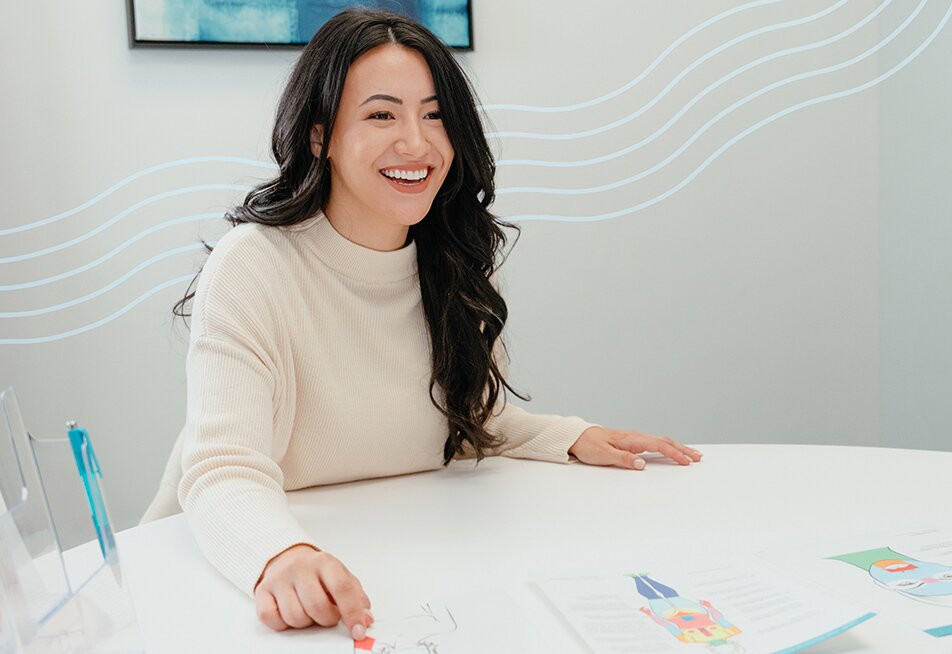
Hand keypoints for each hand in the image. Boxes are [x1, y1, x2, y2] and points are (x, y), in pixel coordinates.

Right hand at [254, 544, 372, 637]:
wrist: (288, 560)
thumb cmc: (318, 575)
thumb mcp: (341, 578)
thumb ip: (356, 598)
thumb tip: (365, 619)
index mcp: (325, 561)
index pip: (342, 588)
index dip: (352, 612)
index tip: (358, 630)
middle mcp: (300, 566)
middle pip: (317, 606)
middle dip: (326, 619)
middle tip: (327, 615)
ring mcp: (279, 578)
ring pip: (295, 617)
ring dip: (305, 622)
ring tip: (308, 611)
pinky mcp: (262, 591)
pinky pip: (272, 619)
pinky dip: (282, 623)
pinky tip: (289, 613)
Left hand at [568, 427, 701, 469]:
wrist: (577, 437)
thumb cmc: (589, 445)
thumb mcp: (603, 455)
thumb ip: (623, 459)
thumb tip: (642, 465)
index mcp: (631, 439)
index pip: (658, 445)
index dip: (674, 453)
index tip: (687, 461)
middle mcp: (635, 437)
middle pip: (664, 441)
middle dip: (683, 449)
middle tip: (699, 457)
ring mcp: (634, 439)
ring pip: (661, 441)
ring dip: (678, 447)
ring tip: (692, 454)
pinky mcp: (632, 442)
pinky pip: (654, 443)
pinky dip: (667, 447)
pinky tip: (672, 451)